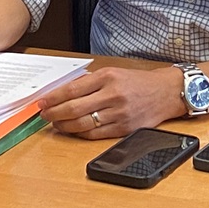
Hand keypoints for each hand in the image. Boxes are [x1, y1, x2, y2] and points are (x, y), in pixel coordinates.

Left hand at [37, 65, 184, 139]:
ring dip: (64, 126)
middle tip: (44, 115)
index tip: (43, 102)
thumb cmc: (138, 82)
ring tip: (56, 124)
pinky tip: (73, 131)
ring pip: (83, 124)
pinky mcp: (124, 128)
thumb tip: (63, 93)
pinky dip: (80, 134)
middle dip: (54, 113)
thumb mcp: (113, 72)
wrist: (165, 92)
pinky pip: (95, 135)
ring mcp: (118, 113)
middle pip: (74, 108)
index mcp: (107, 77)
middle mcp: (112, 95)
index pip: (72, 89)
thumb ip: (90, 82)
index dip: (54, 98)